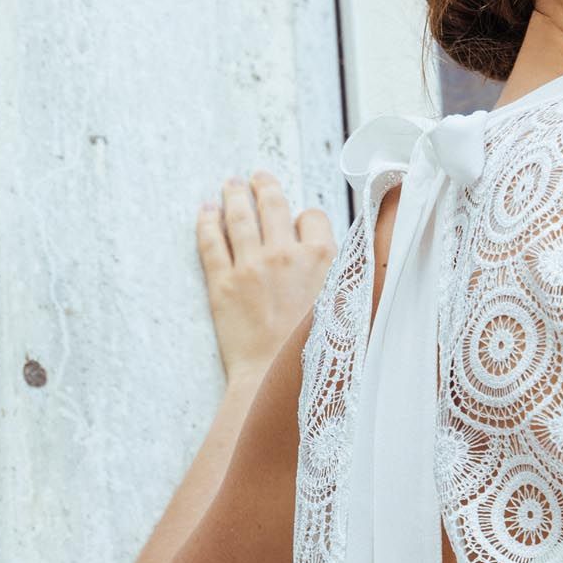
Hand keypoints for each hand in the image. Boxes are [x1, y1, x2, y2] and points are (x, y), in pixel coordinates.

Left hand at [197, 171, 335, 384]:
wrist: (279, 384)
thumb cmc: (319, 357)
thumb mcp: (352, 314)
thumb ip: (352, 283)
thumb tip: (356, 267)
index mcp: (324, 261)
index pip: (313, 218)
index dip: (305, 219)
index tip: (299, 225)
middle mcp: (287, 255)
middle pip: (273, 205)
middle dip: (265, 186)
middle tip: (257, 178)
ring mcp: (251, 266)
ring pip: (240, 216)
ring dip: (234, 195)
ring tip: (231, 185)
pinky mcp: (222, 284)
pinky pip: (211, 242)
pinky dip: (206, 222)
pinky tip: (206, 211)